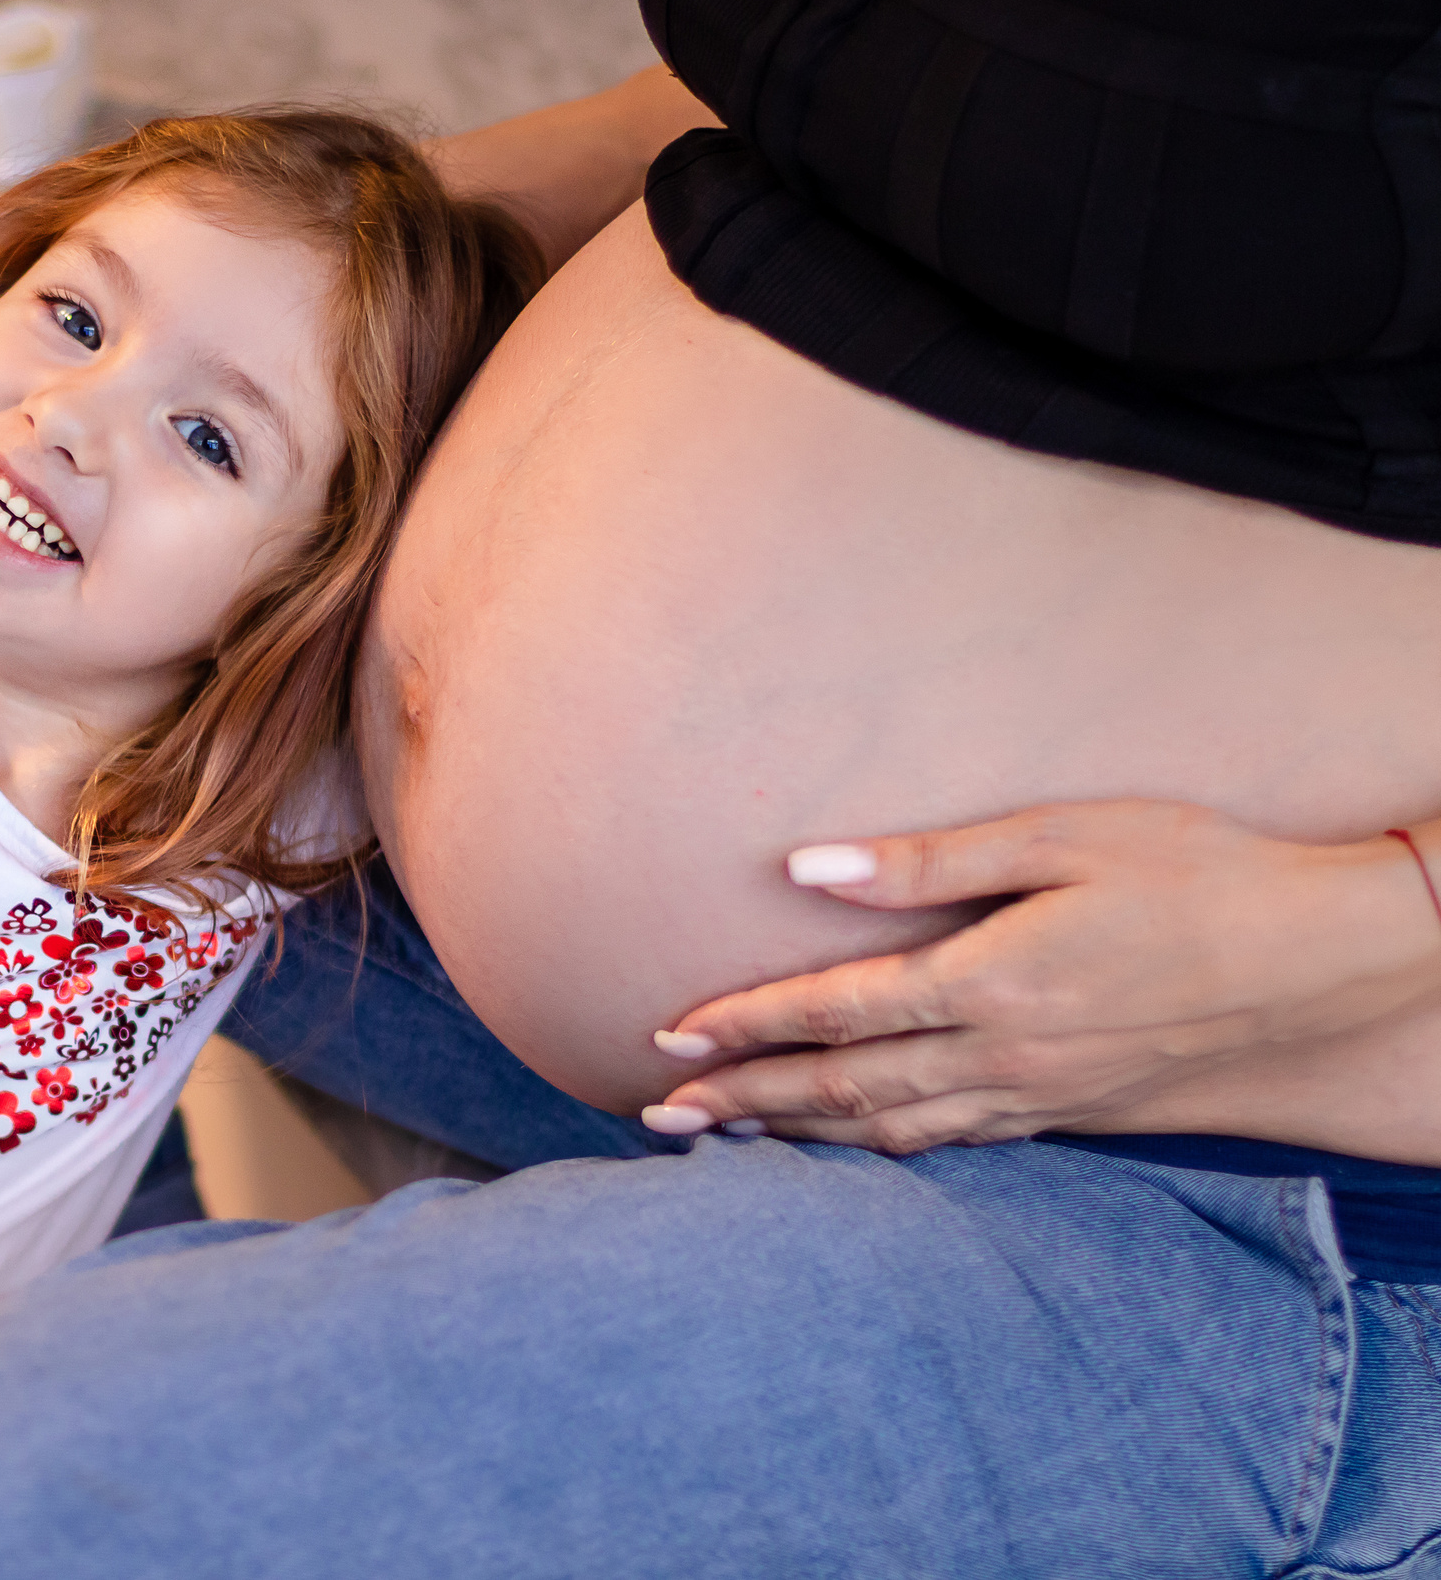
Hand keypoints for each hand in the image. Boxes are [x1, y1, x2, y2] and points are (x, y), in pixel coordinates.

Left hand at [639, 801, 1440, 1153]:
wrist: (1329, 961)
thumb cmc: (1197, 871)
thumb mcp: (1062, 837)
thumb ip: (926, 862)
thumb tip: (804, 869)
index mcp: (986, 982)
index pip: (832, 1012)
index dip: (742, 1027)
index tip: (668, 1037)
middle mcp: (1001, 1056)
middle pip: (841, 1090)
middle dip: (742, 1102)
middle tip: (657, 1113)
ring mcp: (1038, 1096)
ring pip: (890, 1132)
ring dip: (797, 1138)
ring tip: (723, 1142)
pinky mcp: (1072, 1113)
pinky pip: (952, 1144)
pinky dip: (880, 1150)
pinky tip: (848, 1146)